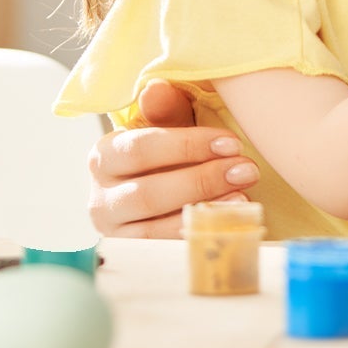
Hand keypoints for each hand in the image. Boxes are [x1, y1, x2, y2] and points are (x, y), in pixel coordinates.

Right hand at [87, 79, 259, 238]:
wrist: (169, 191)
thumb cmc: (173, 151)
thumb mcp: (173, 125)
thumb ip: (167, 108)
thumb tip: (156, 87)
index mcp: (105, 156)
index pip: (140, 149)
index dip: (187, 146)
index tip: (232, 142)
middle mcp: (100, 198)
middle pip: (147, 194)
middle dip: (202, 181)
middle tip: (248, 170)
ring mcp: (114, 234)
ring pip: (153, 231)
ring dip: (203, 212)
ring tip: (244, 196)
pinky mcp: (132, 259)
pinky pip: (164, 254)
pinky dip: (198, 238)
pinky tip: (230, 221)